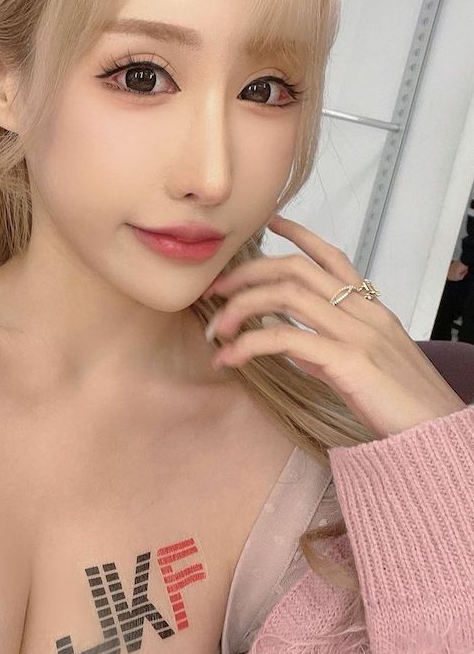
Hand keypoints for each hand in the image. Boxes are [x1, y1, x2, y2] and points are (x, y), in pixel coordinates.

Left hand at [202, 214, 466, 438]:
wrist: (436, 430)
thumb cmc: (403, 401)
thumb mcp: (366, 362)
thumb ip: (329, 347)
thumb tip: (292, 343)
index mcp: (370, 307)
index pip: (331, 256)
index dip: (299, 235)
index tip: (270, 224)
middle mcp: (362, 311)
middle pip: (295, 269)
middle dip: (248, 273)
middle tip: (216, 291)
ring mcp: (355, 332)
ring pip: (286, 295)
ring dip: (241, 307)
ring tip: (218, 330)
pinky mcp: (347, 360)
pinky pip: (285, 339)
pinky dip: (249, 344)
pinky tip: (230, 358)